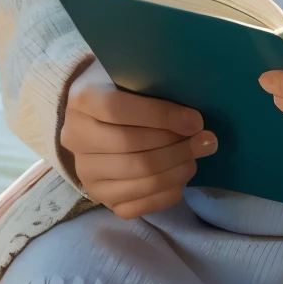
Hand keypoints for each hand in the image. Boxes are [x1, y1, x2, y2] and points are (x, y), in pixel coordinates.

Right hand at [60, 58, 217, 217]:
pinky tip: (182, 177)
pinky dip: (166, 193)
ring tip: (198, 157)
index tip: (196, 121)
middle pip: (131, 147)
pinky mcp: (99, 197)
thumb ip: (155, 89)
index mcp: (82, 101)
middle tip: (206, 141)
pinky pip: (137, 206)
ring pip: (137, 177)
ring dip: (177, 169)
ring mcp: (86, 172)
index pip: (118, 110)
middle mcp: (75, 138)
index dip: (161, 117)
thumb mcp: (133, 78)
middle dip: (176, 146)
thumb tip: (194, 118)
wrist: (97, 119)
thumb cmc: (124, 92)